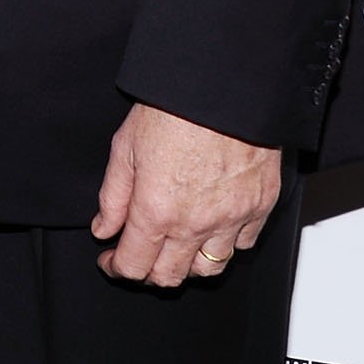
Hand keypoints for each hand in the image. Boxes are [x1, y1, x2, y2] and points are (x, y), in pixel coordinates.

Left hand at [91, 102, 281, 287]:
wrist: (224, 86)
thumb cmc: (173, 108)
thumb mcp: (125, 148)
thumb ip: (112, 196)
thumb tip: (103, 229)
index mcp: (156, 210)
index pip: (134, 266)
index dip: (117, 268)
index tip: (112, 260)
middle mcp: (195, 223)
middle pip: (170, 276)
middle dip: (149, 272)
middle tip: (141, 254)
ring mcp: (232, 218)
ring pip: (210, 268)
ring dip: (189, 265)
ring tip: (176, 246)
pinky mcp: (260, 206)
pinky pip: (243, 244)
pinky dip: (226, 243)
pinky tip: (212, 227)